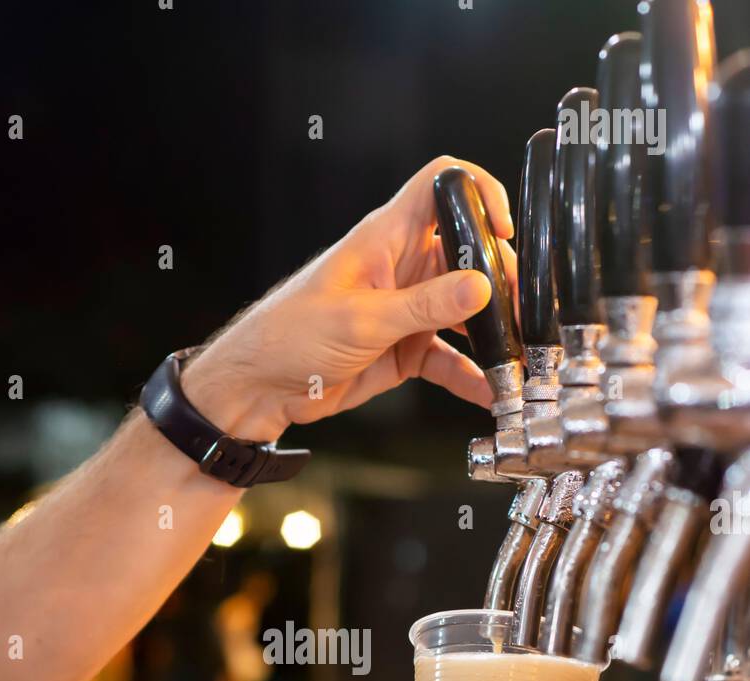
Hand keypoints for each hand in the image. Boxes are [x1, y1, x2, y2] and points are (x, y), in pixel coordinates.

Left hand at [181, 156, 515, 442]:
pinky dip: (469, 374)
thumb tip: (480, 287)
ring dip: (492, 330)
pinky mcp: (404, 348)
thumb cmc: (290, 335)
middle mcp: (402, 267)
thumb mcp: (363, 318)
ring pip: (465, 310)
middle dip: (501, 278)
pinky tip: (488, 390)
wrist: (261, 386)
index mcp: (387, 238)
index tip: (506, 227)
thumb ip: (425, 305)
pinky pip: (448, 358)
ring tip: (518, 351)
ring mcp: (407, 309)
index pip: (441, 184)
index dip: (478, 192)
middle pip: (468, 254)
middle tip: (524, 308)